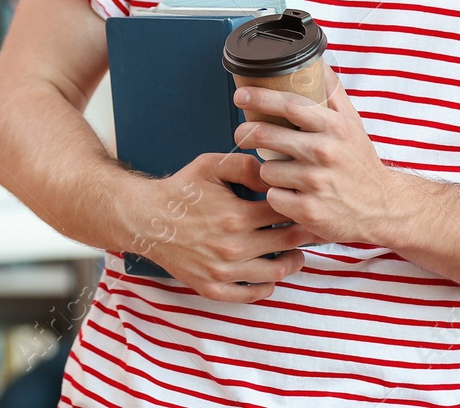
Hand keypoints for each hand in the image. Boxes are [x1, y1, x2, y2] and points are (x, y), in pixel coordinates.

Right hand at [127, 152, 315, 304]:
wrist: (147, 219)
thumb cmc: (182, 190)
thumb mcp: (211, 165)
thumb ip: (246, 166)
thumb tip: (275, 175)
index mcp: (236, 216)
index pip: (286, 213)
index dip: (301, 207)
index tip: (308, 204)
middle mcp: (233, 247)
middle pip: (287, 243)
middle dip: (304, 233)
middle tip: (312, 227)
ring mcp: (223, 271)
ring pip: (276, 271)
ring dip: (292, 261)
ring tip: (295, 251)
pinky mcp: (213, 288)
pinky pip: (252, 294)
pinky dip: (267, 285)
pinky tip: (270, 271)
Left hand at [234, 70, 416, 246]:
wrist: (382, 207)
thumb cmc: (360, 162)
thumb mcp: (353, 123)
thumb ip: (333, 92)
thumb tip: (318, 61)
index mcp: (333, 127)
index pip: (289, 105)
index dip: (260, 97)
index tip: (240, 95)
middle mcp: (325, 152)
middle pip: (267, 136)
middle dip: (247, 133)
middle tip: (242, 134)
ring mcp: (316, 183)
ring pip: (267, 170)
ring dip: (268, 171)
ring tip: (284, 173)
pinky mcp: (309, 210)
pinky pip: (273, 196)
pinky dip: (278, 196)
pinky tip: (291, 195)